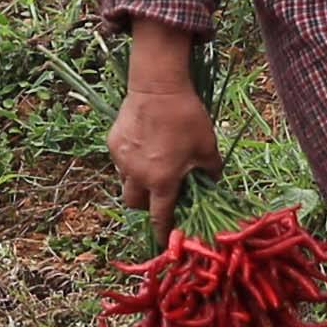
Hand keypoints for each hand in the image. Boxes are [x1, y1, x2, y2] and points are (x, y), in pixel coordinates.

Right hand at [107, 76, 221, 224]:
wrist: (158, 86)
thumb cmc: (187, 117)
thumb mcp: (208, 147)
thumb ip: (211, 172)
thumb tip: (212, 185)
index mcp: (162, 181)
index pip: (159, 217)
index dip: (162, 231)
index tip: (164, 239)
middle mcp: (137, 175)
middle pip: (135, 204)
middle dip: (146, 206)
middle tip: (160, 195)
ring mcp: (122, 159)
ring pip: (126, 182)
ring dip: (138, 183)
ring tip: (152, 166)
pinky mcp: (113, 143)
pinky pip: (121, 162)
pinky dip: (132, 162)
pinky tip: (145, 145)